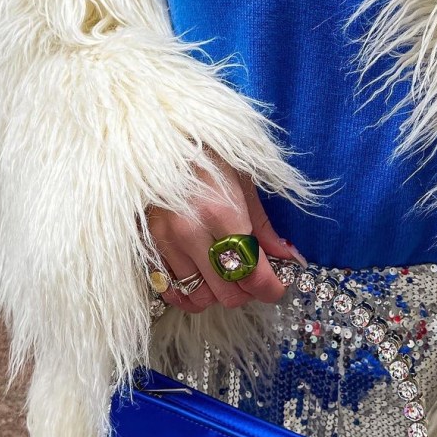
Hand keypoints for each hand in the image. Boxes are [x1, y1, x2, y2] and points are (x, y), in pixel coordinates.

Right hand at [144, 151, 307, 313]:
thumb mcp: (244, 184)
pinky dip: (188, 294)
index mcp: (222, 213)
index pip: (252, 272)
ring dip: (217, 293)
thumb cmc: (209, 157)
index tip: (278, 288)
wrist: (160, 140)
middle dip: (247, 292)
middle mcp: (191, 232)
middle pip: (227, 293)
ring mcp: (165, 241)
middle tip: (253, 278)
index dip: (271, 288)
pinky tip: (200, 280)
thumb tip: (288, 259)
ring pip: (199, 297)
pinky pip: (169, 291)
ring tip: (225, 275)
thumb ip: (264, 228)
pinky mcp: (147, 245)